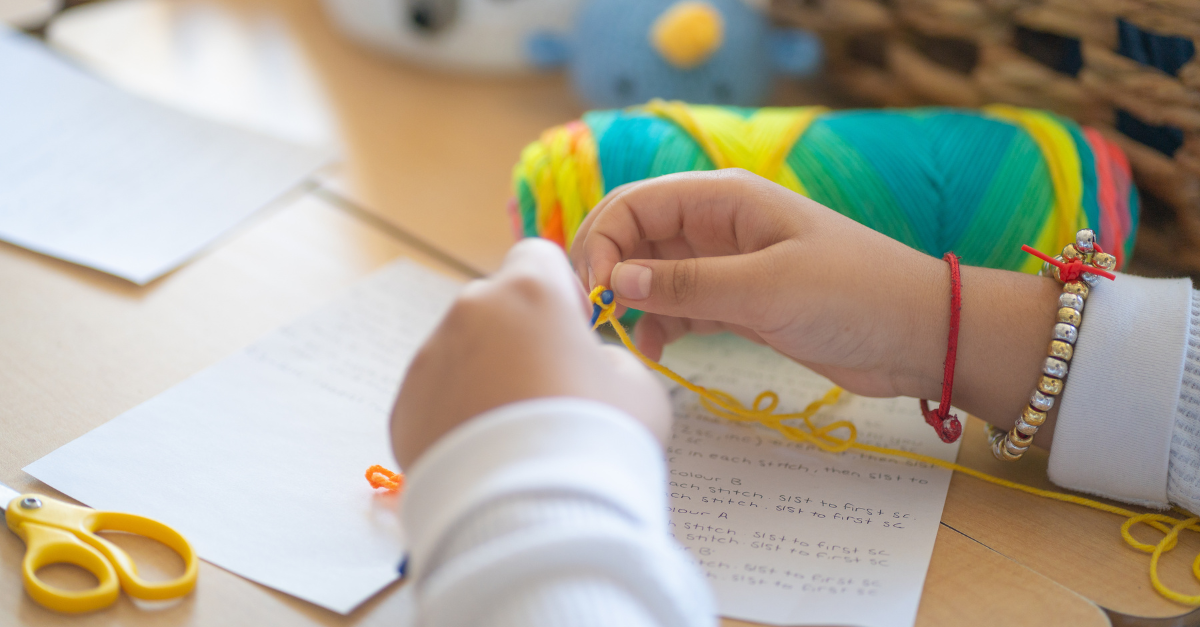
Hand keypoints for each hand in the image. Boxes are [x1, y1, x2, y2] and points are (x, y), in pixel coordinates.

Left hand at [390, 238, 672, 467]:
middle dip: (518, 339)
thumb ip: (606, 356)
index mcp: (529, 291)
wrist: (535, 515)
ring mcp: (429, 360)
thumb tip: (581, 364)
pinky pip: (437, 399)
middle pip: (496, 308)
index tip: (572, 331)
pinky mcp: (404, 409)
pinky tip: (487, 455)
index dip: (560, 289)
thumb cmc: (599, 440)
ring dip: (485, 378)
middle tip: (547, 395)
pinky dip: (457, 417)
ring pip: (462, 354)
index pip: (537, 255)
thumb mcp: (637, 385)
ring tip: (515, 435)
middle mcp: (469, 313)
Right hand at [571, 169, 949, 398]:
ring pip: (652, 275)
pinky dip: (659, 326)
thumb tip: (615, 282)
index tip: (592, 294)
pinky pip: (678, 307)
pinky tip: (656, 351)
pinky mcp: (736, 303)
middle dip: (607, 271)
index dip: (602, 241)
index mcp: (724, 198)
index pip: (635, 204)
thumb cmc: (853, 295)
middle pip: (635, 237)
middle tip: (592, 319)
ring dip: (630, 303)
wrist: (917, 335)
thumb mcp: (767, 288)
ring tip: (623, 341)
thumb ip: (688, 285)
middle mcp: (716, 226)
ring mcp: (725, 265)